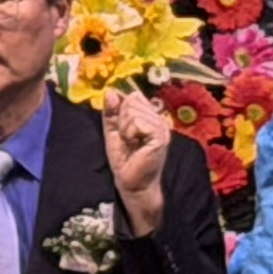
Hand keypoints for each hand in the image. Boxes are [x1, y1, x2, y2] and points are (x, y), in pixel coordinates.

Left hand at [102, 87, 177, 235]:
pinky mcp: (160, 137)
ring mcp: (161, 127)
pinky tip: (135, 145)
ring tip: (131, 143)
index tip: (123, 130)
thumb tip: (111, 91)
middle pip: (132, 101)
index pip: (133, 96)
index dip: (121, 110)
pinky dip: (130, 133)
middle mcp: (159, 119)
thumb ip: (111, 111)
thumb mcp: (113, 130)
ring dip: (125, 128)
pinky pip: (138, 122)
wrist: (131, 182)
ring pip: (133, 111)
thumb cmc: (124, 158)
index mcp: (150, 116)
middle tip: (128, 139)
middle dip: (122, 120)